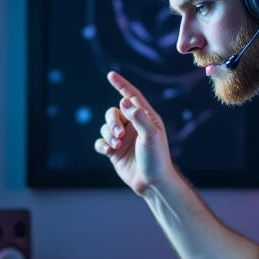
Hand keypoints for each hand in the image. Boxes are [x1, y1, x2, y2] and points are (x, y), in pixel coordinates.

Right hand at [95, 71, 173, 195]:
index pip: (132, 96)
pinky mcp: (115, 151)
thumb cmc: (157, 158)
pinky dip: (102, 144)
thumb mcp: (151, 135)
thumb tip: (123, 101)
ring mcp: (123, 139)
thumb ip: (138, 117)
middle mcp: (133, 125)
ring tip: (116, 145)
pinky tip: (108, 151)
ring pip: (106, 127)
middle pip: (114, 112)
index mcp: (146, 118)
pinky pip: (101, 142)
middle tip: (119, 134)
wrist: (152, 183)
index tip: (111, 75)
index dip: (121, 85)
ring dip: (108, 134)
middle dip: (112, 121)